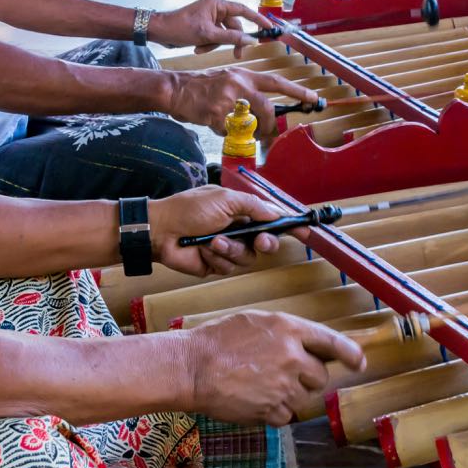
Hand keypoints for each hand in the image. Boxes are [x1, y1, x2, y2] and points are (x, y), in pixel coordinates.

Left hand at [149, 0, 272, 58]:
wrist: (159, 30)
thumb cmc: (180, 27)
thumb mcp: (207, 34)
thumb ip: (231, 37)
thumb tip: (250, 40)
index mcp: (217, 4)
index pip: (243, 10)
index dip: (258, 19)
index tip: (268, 28)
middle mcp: (215, 8)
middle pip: (234, 26)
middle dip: (231, 41)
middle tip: (236, 54)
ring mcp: (210, 17)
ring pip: (224, 34)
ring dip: (215, 44)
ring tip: (202, 49)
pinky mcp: (204, 26)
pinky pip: (215, 37)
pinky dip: (208, 44)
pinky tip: (198, 48)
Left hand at [151, 186, 287, 276]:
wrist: (161, 230)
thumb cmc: (190, 209)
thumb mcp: (225, 200)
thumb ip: (253, 206)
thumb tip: (276, 213)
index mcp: (241, 211)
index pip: (272, 219)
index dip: (289, 226)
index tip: (306, 230)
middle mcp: (238, 230)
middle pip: (267, 242)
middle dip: (266, 241)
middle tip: (260, 240)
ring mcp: (228, 249)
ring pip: (248, 257)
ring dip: (232, 249)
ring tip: (213, 241)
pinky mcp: (216, 265)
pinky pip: (229, 267)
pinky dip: (218, 258)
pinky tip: (204, 250)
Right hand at [167, 68, 316, 136]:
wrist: (173, 88)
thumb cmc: (199, 87)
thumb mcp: (225, 81)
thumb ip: (243, 93)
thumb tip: (258, 113)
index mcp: (242, 76)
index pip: (275, 82)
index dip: (296, 90)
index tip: (313, 97)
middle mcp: (238, 84)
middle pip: (265, 106)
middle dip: (271, 123)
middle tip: (270, 133)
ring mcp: (227, 98)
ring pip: (247, 121)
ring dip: (245, 130)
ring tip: (236, 129)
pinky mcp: (215, 113)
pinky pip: (226, 130)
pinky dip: (221, 131)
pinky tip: (212, 123)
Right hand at [182, 311, 365, 425]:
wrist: (193, 367)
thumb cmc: (219, 340)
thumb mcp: (256, 321)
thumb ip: (285, 332)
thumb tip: (306, 346)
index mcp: (289, 329)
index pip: (332, 342)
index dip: (350, 354)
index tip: (358, 363)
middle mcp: (292, 356)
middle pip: (320, 376)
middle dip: (306, 377)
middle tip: (280, 372)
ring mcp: (283, 385)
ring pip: (304, 398)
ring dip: (289, 395)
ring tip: (261, 384)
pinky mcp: (272, 409)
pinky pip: (287, 416)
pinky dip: (275, 411)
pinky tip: (255, 398)